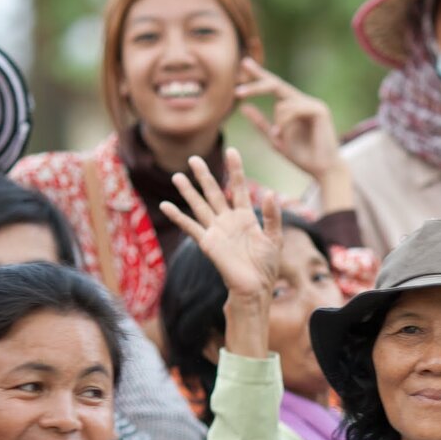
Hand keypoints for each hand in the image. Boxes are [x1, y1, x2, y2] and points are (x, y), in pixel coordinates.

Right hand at [159, 147, 281, 302]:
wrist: (255, 287)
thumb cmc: (267, 265)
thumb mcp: (274, 238)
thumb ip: (272, 216)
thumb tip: (271, 193)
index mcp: (246, 217)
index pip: (238, 187)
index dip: (235, 170)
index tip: (231, 151)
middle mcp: (228, 220)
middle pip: (214, 192)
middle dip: (205, 176)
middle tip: (194, 158)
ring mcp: (216, 231)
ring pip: (199, 206)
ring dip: (189, 192)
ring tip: (177, 176)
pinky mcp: (208, 243)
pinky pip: (190, 227)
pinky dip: (178, 217)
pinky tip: (166, 206)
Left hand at [236, 57, 338, 180]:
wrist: (322, 170)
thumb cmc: (302, 157)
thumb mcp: (275, 139)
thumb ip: (261, 123)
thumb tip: (244, 108)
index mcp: (294, 106)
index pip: (274, 85)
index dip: (259, 74)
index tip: (244, 63)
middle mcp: (304, 101)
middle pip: (276, 85)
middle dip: (256, 87)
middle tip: (237, 92)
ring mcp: (313, 104)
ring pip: (282, 103)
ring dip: (276, 122)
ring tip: (279, 137)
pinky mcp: (319, 110)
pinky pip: (293, 109)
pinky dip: (284, 122)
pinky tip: (283, 133)